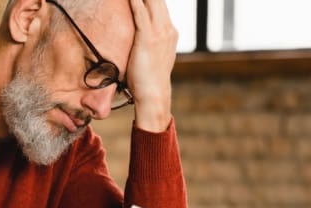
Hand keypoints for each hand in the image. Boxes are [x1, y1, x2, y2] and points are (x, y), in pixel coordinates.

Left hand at [127, 0, 178, 131]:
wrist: (154, 95)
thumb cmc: (148, 79)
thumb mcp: (152, 55)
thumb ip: (149, 42)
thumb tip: (140, 39)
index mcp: (169, 31)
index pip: (159, 3)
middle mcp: (168, 28)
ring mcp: (160, 32)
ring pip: (151, 0)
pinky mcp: (148, 37)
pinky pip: (140, 11)